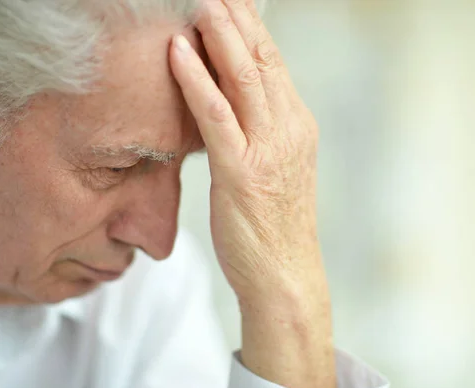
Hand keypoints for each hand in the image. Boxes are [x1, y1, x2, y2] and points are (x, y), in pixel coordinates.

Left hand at [170, 1, 335, 387]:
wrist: (285, 274)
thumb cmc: (274, 223)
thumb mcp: (276, 166)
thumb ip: (261, 128)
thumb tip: (233, 98)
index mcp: (297, 125)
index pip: (273, 61)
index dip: (250, 25)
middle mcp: (288, 129)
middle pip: (262, 58)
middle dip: (235, 16)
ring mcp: (268, 149)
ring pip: (243, 77)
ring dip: (218, 34)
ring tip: (197, 2)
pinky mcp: (243, 172)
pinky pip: (216, 116)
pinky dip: (196, 80)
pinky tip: (177, 53)